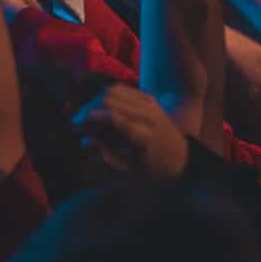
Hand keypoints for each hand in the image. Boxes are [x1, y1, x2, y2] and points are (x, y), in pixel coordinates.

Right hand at [72, 84, 188, 178]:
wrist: (181, 158)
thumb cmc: (153, 170)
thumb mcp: (129, 172)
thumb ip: (105, 157)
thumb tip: (87, 141)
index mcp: (142, 137)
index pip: (112, 117)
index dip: (91, 118)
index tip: (78, 127)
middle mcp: (147, 116)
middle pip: (109, 100)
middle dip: (90, 109)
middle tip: (81, 123)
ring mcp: (149, 104)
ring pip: (114, 90)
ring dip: (98, 101)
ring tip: (91, 116)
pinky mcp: (149, 99)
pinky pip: (123, 89)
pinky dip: (109, 96)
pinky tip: (105, 109)